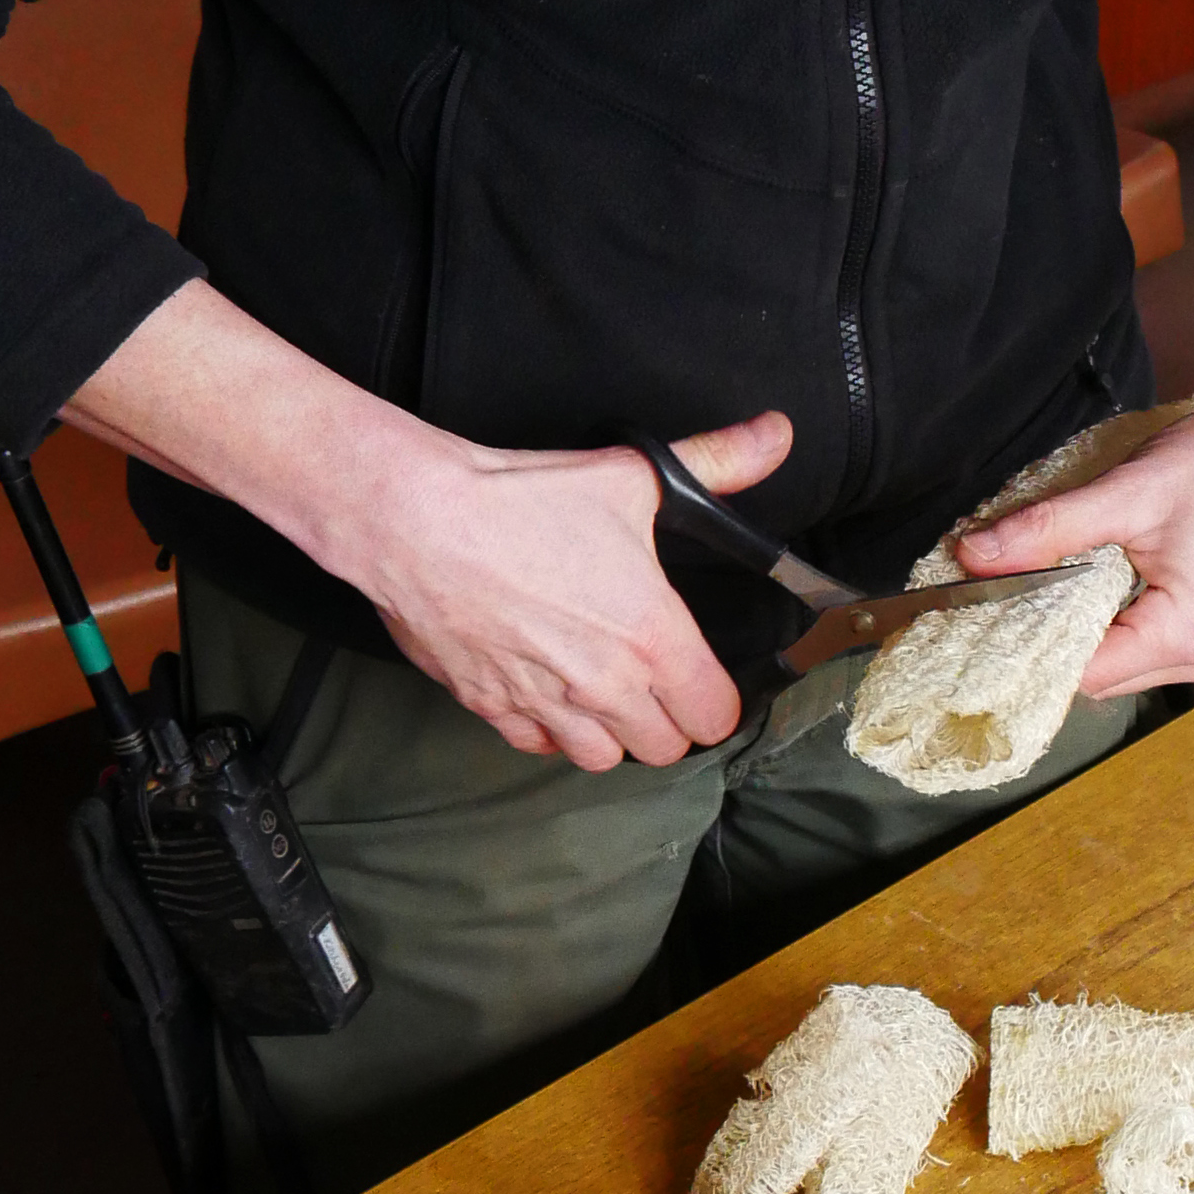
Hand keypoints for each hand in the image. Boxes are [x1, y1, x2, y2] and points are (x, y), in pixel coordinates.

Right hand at [65, 281, 792, 774]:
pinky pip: (537, 747)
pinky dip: (548, 729)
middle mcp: (605, 687)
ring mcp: (545, 706)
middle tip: (650, 675)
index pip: (715, 715)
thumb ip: (717, 463)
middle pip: (663, 747)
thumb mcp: (633, 477)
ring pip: (601, 758)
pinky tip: (544, 685)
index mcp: (653, 640)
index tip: (699, 671)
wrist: (418, 521)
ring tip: (599, 685)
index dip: (713, 695)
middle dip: (665, 717)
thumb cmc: (522, 501)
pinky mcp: (491, 709)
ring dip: (608, 731)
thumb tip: (775, 435)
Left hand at [949, 377, 1193, 695]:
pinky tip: (1090, 579)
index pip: (1080, 673)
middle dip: (1048, 636)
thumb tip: (971, 555)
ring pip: (1120, 661)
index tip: (976, 615)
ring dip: (1080, 627)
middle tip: (999, 589)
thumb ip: (1046, 530)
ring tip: (1044, 577)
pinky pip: (1145, 643)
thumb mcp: (1126, 493)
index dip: (1024, 645)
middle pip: (1098, 676)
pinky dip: (1111, 617)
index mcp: (1189, 635)